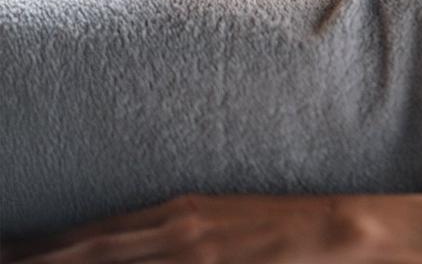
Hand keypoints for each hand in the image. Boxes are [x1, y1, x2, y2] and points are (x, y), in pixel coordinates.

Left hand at [4, 195, 380, 263]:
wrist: (340, 228)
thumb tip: (153, 246)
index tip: (11, 247)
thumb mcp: (225, 222)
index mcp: (177, 211)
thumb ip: (184, 232)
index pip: (95, 231)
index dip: (47, 243)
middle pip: (89, 247)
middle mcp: (174, 225)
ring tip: (16, 263)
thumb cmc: (288, 227)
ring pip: (107, 257)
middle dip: (39, 256)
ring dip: (61, 263)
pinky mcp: (210, 261)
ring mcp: (190, 247)